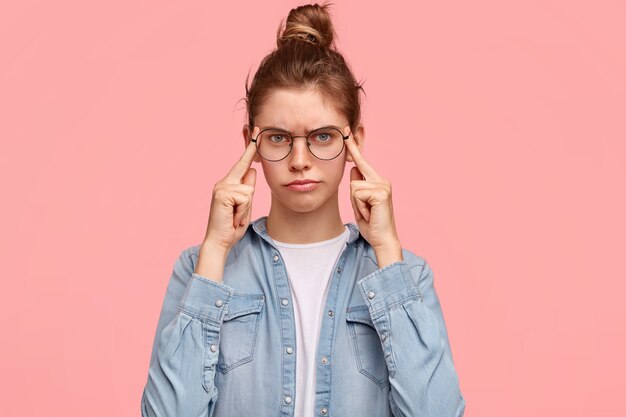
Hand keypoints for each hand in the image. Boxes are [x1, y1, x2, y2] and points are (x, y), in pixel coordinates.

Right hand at [201, 127, 258, 250]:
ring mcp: (221, 187)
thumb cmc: (232, 226)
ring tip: (235, 217)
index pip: (242, 163)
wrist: (219, 241)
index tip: (257, 130)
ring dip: (246, 209)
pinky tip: (233, 218)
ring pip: (249, 191)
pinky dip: (242, 212)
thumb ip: (247, 189)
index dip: (251, 148)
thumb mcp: (245, 205)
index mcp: (228, 184)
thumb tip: (252, 171)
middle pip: (248, 178)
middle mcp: (223, 183)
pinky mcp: (222, 194)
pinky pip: (245, 199)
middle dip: (247, 197)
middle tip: (235, 213)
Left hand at [345, 129, 402, 265]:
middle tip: (357, 171)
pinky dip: (359, 207)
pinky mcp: (381, 192)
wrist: (382, 239)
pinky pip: (357, 194)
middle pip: (355, 175)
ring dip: (356, 204)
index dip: (354, 148)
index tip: (347, 132)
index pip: (362, 163)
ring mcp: (383, 185)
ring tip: (367, 213)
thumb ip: (357, 186)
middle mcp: (382, 181)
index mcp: (378, 182)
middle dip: (354, 178)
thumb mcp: (359, 203)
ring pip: (353, 187)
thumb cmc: (371, 224)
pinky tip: (369, 213)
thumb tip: (353, 169)